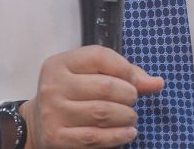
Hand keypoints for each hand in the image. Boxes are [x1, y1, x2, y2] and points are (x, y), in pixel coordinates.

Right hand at [22, 45, 164, 148]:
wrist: (36, 123)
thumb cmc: (70, 93)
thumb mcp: (87, 75)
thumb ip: (122, 74)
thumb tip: (157, 82)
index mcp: (60, 64)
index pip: (99, 56)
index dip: (125, 68)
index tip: (136, 80)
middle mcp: (54, 86)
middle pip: (105, 87)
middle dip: (129, 95)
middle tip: (133, 100)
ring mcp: (54, 113)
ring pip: (102, 113)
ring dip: (126, 116)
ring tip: (131, 117)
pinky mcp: (57, 137)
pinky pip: (95, 137)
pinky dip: (118, 136)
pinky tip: (128, 133)